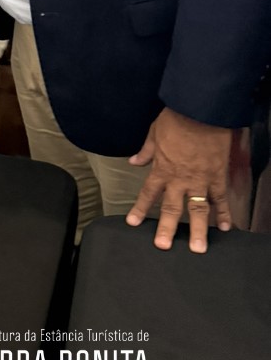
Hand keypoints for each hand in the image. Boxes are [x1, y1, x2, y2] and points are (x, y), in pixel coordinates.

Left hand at [126, 106, 231, 252]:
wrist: (200, 111)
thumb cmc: (176, 119)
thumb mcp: (154, 133)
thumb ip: (146, 151)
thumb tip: (134, 161)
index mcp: (162, 169)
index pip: (148, 194)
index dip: (140, 209)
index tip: (133, 223)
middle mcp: (180, 179)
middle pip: (172, 208)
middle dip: (167, 229)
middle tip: (164, 246)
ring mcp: (200, 180)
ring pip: (198, 210)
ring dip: (199, 230)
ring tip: (198, 248)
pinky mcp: (217, 176)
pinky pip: (220, 198)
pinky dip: (224, 212)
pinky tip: (226, 227)